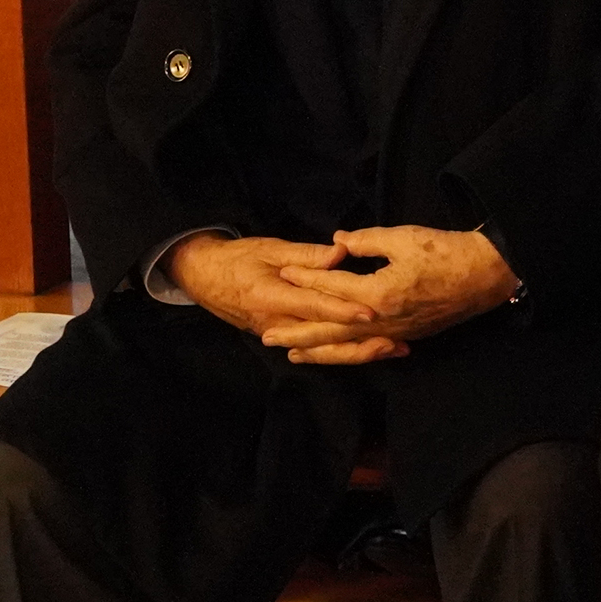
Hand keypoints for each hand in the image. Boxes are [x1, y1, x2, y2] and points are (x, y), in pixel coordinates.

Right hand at [167, 232, 389, 349]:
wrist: (204, 278)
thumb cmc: (238, 258)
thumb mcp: (270, 249)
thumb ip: (306, 255)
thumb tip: (340, 253)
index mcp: (272, 297)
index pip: (314, 307)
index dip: (343, 311)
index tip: (372, 313)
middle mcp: (277, 323)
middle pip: (323, 340)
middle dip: (361, 344)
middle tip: (396, 344)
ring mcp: (280, 335)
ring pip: (322, 351)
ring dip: (358, 353)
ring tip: (391, 349)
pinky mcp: (283, 338)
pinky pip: (315, 350)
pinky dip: (342, 352)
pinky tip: (368, 351)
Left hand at [264, 225, 522, 365]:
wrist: (487, 275)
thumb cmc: (447, 253)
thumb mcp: (405, 238)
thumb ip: (367, 241)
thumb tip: (339, 242)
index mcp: (377, 295)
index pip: (332, 289)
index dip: (305, 279)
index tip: (282, 275)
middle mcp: (381, 321)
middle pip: (329, 330)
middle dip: (297, 332)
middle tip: (267, 336)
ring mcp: (394, 333)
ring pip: (347, 347)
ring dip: (317, 350)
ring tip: (293, 353)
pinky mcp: (407, 336)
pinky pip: (367, 350)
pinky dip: (347, 354)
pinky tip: (337, 354)